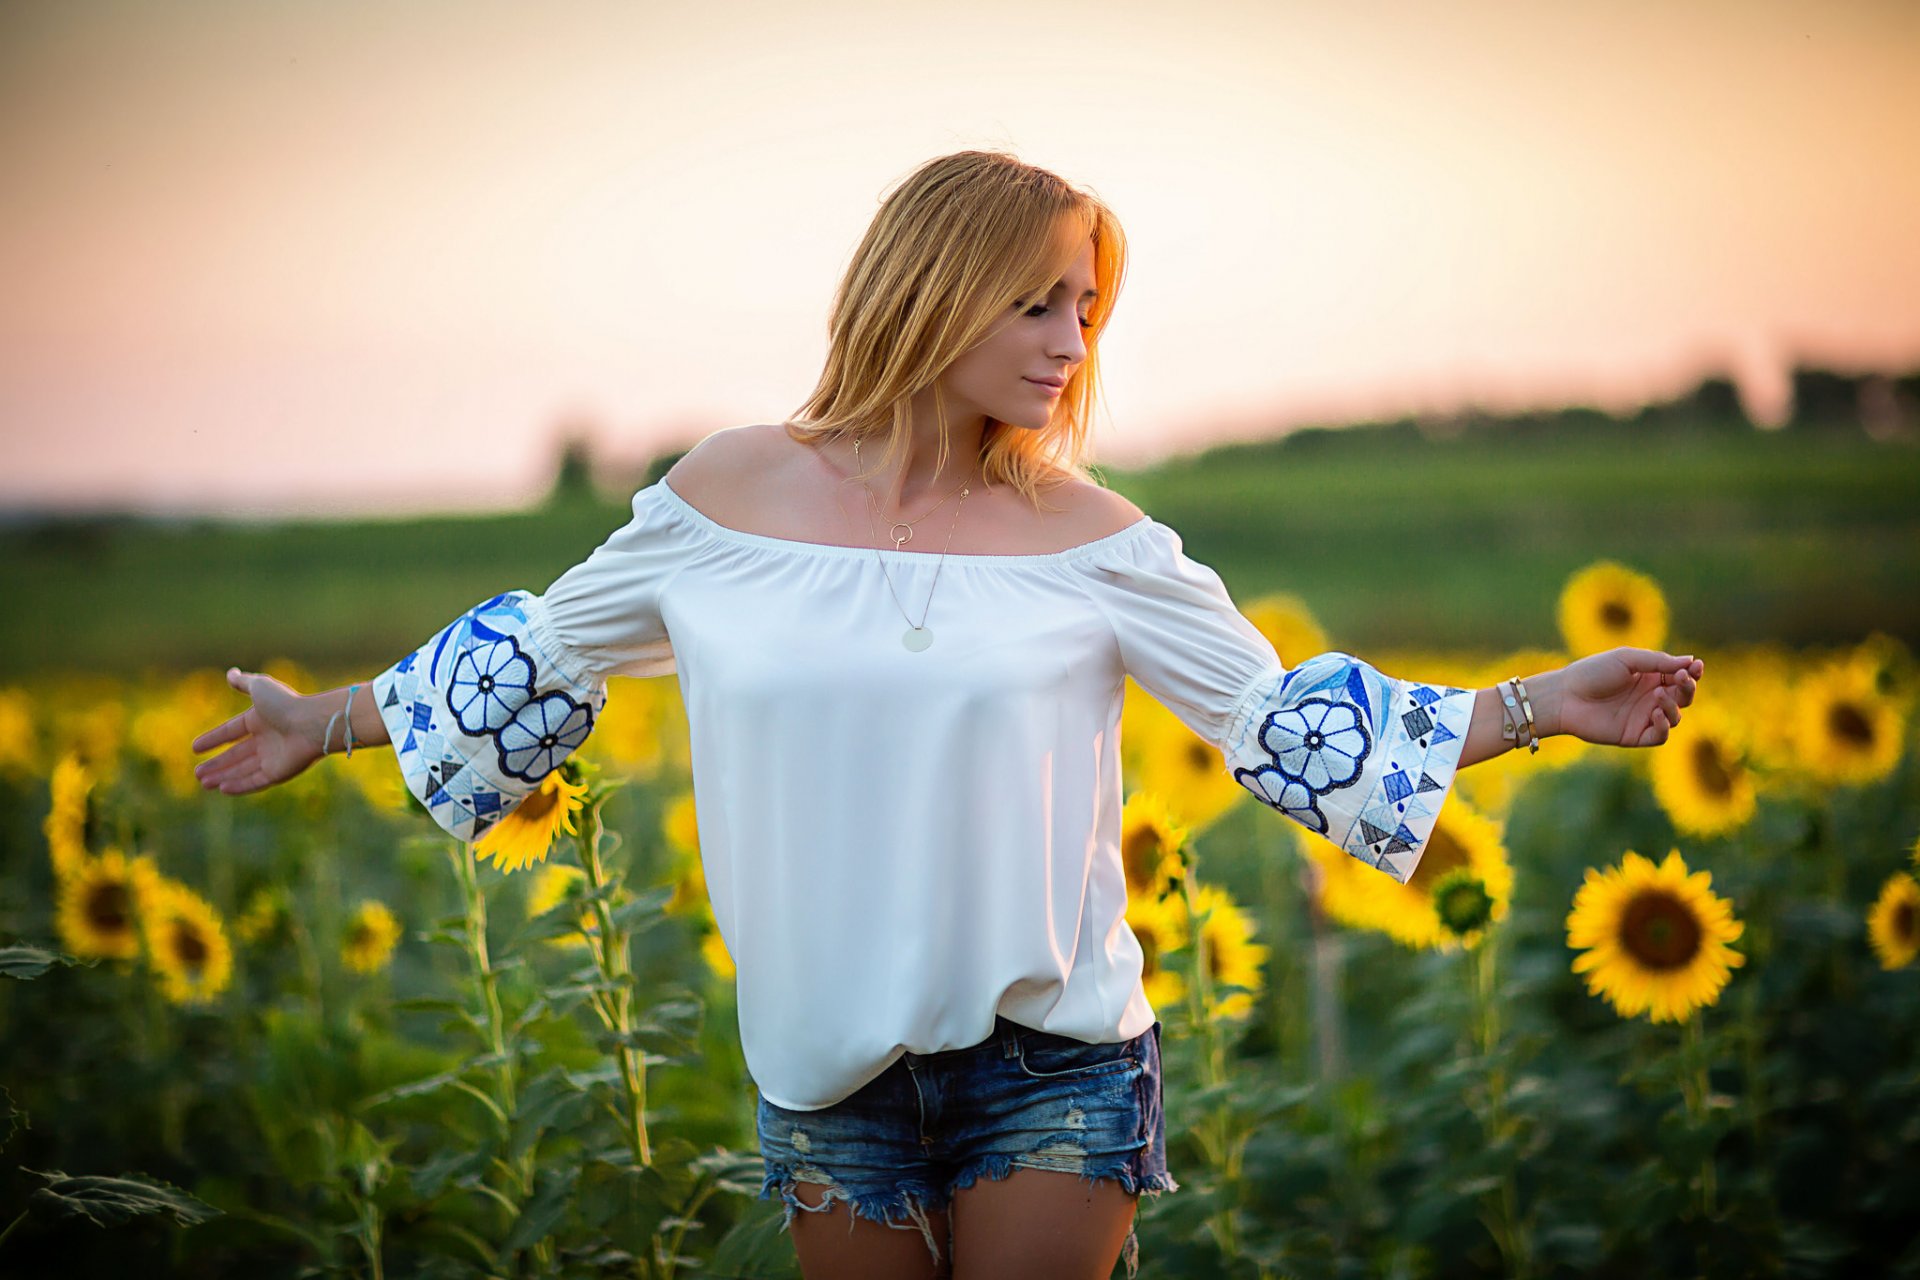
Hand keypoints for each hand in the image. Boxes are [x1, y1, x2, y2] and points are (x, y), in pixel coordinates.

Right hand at [192, 668, 324, 794]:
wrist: (312, 724)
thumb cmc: (286, 704)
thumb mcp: (260, 687)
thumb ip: (244, 682)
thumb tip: (230, 673)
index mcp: (261, 720)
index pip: (231, 731)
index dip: (213, 739)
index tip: (195, 748)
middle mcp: (267, 740)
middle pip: (236, 755)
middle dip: (216, 764)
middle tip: (196, 773)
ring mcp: (273, 757)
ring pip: (243, 770)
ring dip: (223, 776)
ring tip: (203, 783)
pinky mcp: (279, 773)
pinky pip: (256, 782)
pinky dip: (240, 786)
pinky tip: (223, 789)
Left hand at [1546, 648, 1702, 748]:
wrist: (1565, 697)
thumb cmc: (1592, 672)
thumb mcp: (1626, 659)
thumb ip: (1658, 662)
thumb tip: (1691, 661)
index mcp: (1649, 677)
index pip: (1680, 676)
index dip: (1692, 672)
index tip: (1696, 666)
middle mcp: (1649, 697)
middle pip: (1683, 696)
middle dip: (1688, 687)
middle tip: (1682, 678)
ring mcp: (1643, 717)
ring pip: (1675, 716)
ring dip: (1674, 705)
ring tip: (1658, 694)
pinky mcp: (1635, 735)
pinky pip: (1660, 735)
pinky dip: (1663, 725)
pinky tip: (1655, 713)